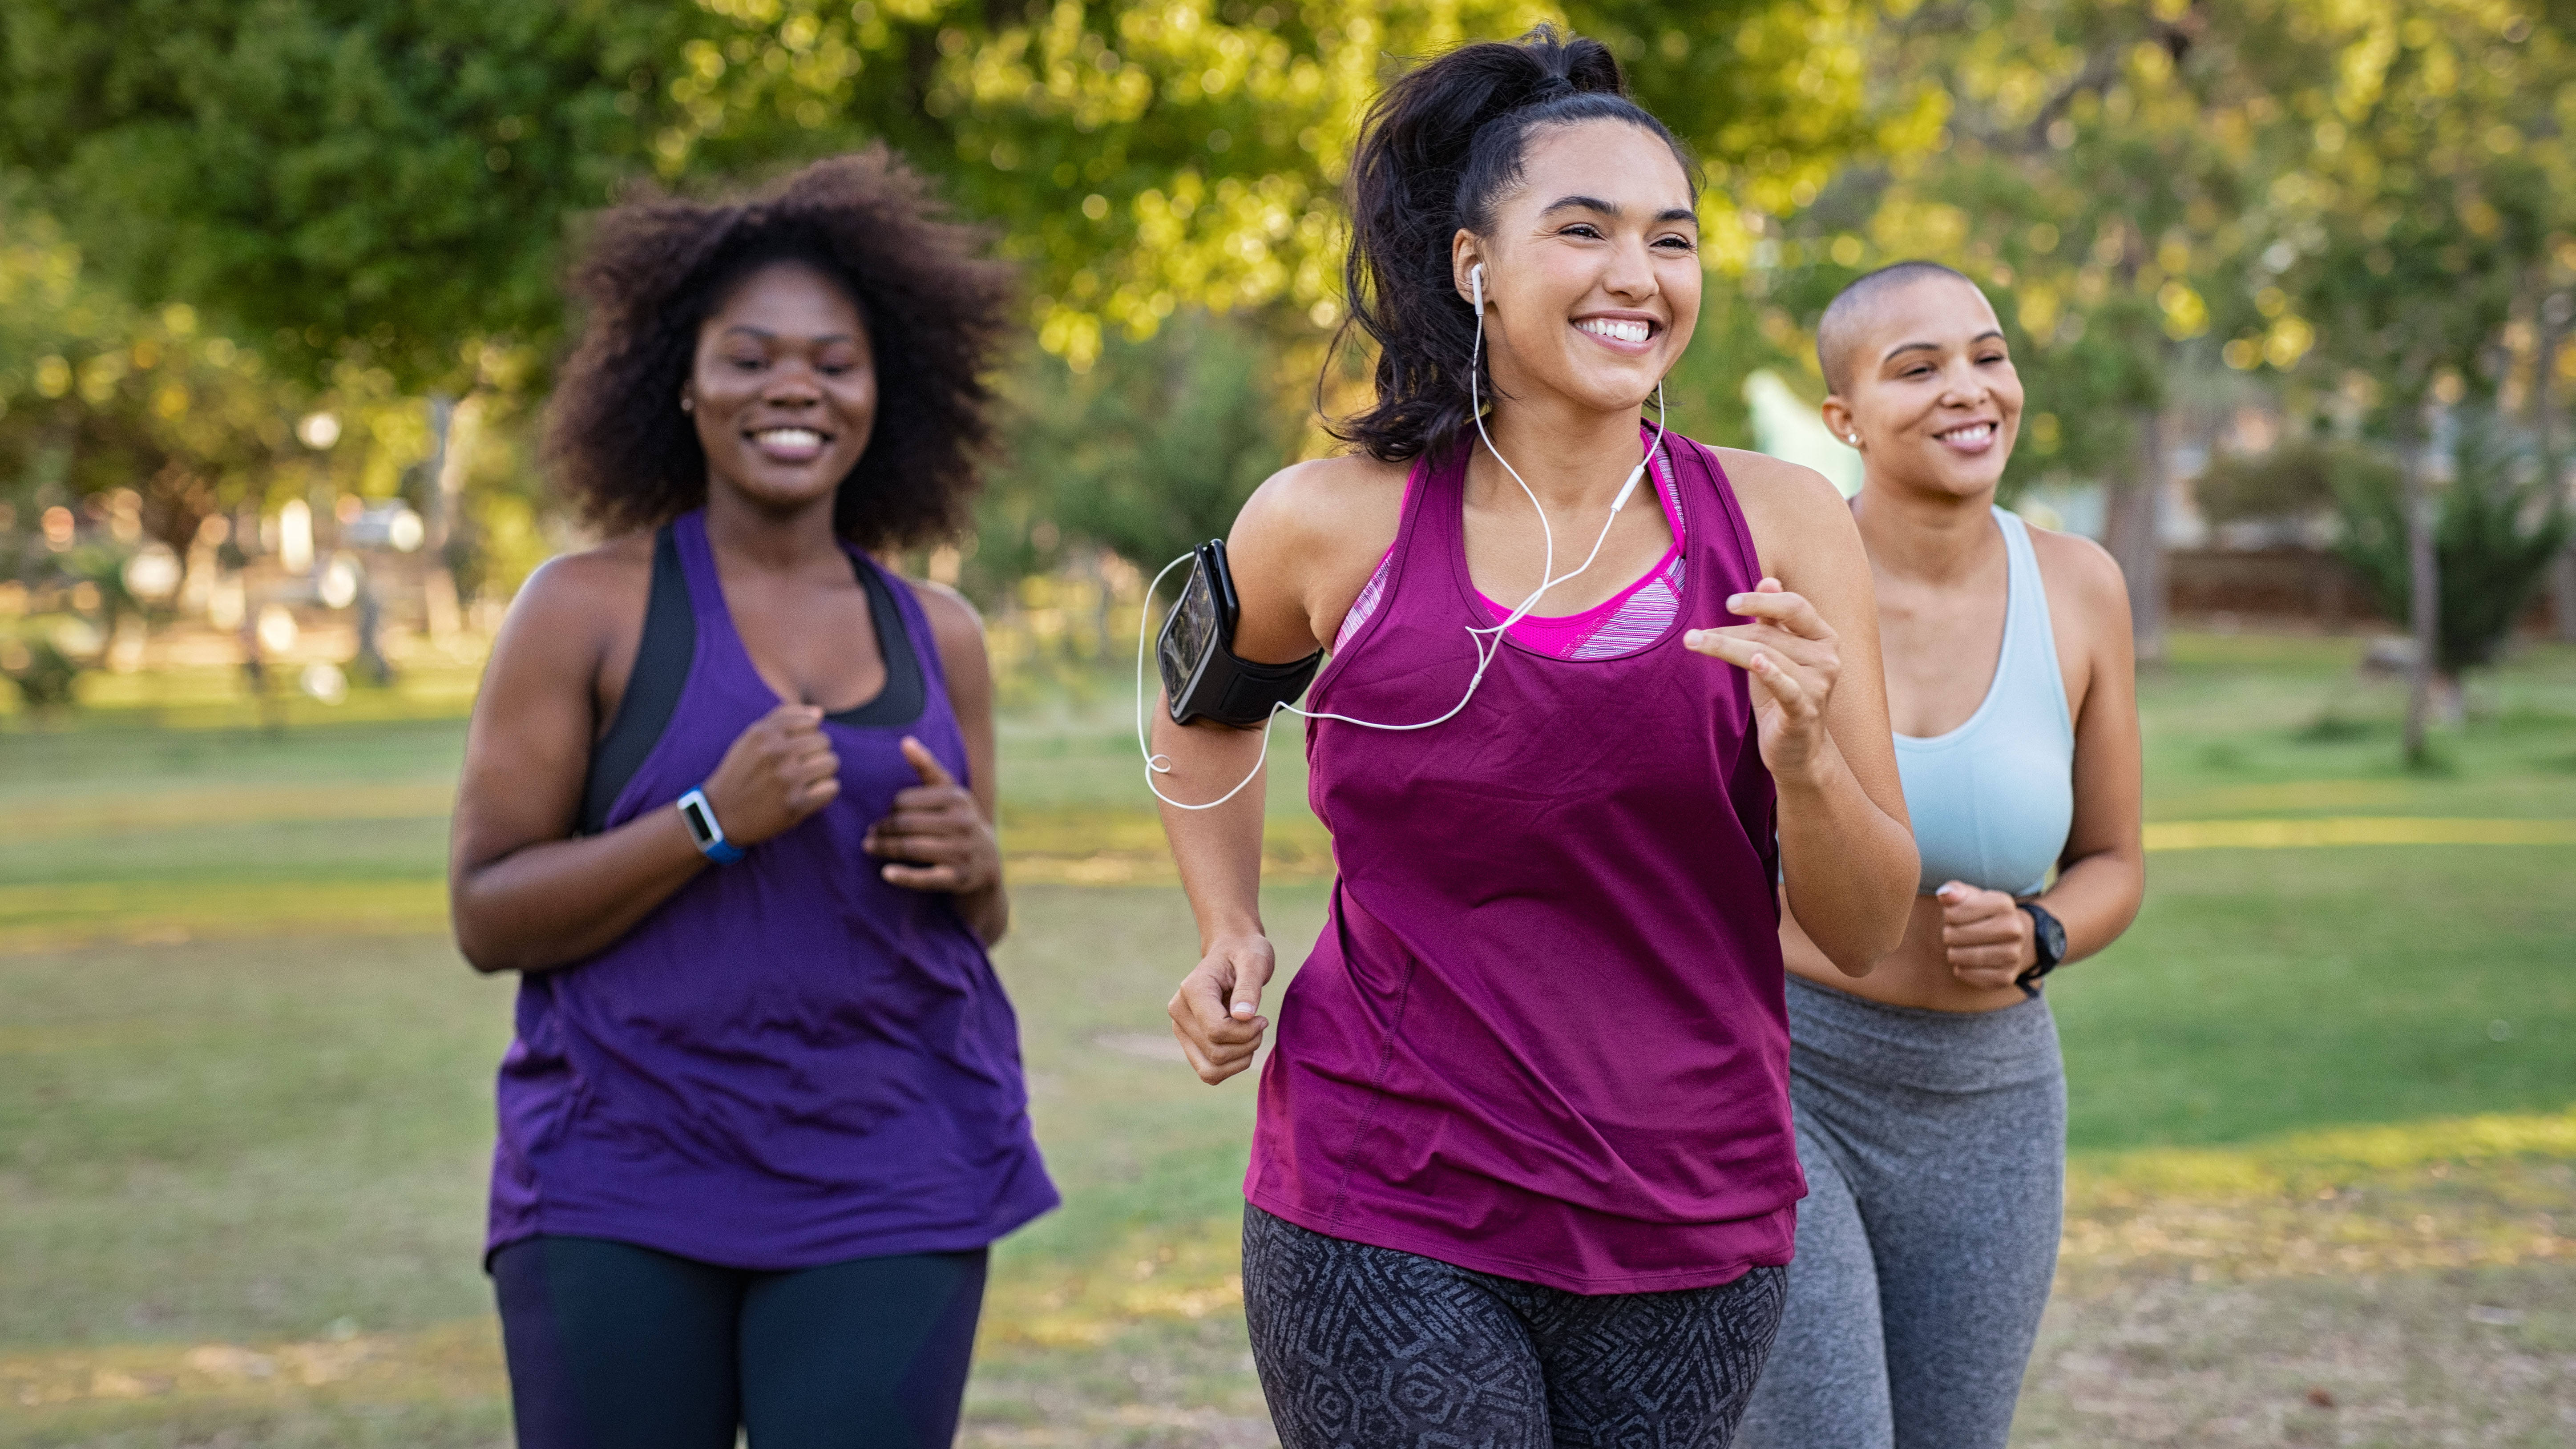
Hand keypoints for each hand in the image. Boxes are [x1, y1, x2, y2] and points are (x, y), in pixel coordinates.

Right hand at [700, 703, 839, 845]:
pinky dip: (825, 791)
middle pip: (824, 741)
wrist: (721, 814)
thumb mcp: (751, 738)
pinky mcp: (796, 804)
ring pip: (831, 762)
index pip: (811, 721)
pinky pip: (832, 787)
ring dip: (822, 771)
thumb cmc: (740, 772)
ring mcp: (787, 779)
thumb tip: (819, 713)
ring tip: (806, 779)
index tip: (795, 748)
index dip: (807, 735)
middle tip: (800, 766)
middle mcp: (776, 753)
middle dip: (816, 752)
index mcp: (764, 733)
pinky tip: (810, 794)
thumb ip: (782, 718)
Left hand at [863, 737, 1000, 893]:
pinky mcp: (959, 878)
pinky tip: (886, 873)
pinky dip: (903, 876)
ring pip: (911, 848)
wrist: (987, 862)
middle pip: (906, 824)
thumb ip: (927, 767)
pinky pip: (925, 878)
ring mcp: (962, 852)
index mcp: (957, 798)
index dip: (890, 808)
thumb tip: (905, 741)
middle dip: (882, 829)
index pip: (906, 800)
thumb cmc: (959, 821)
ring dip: (884, 848)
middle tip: (868, 834)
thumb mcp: (949, 792)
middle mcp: (962, 823)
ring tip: (869, 847)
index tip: (883, 815)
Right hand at [1167, 931, 1274, 1084]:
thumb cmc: (1246, 954)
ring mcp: (1181, 1029)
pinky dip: (1231, 1067)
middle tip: (1261, 1024)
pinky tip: (1243, 1045)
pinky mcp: (1189, 1042)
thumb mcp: (1255, 962)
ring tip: (1251, 1035)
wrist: (1232, 952)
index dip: (1246, 1033)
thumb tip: (1243, 1017)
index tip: (1262, 1018)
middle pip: (1215, 1053)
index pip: (1216, 1031)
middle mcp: (1179, 1012)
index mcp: (1192, 990)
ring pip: (1210, 1070)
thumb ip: (1249, 988)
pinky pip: (1209, 1073)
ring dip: (1239, 1060)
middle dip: (1247, 1045)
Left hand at [1684, 578, 1842, 784]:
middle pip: (1770, 634)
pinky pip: (1786, 687)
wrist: (1798, 751)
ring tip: (1694, 642)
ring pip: (1766, 656)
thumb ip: (1774, 621)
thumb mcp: (1777, 654)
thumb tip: (1768, 581)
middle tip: (1692, 635)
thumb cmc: (1782, 696)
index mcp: (1823, 637)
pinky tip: (1756, 662)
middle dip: (1729, 632)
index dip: (1761, 602)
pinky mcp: (1805, 711)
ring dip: (1725, 648)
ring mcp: (1819, 685)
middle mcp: (1827, 658)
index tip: (1728, 603)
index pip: (1794, 607)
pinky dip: (1771, 673)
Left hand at [1936, 881, 2035, 989]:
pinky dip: (1961, 969)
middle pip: (1954, 935)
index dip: (1949, 915)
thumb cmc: (1982, 915)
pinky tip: (1969, 962)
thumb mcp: (1971, 897)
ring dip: (1954, 952)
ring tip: (1962, 947)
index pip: (1954, 913)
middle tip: (1957, 933)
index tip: (1956, 916)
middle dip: (1949, 934)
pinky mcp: (2005, 977)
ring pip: (1959, 957)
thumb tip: (1944, 894)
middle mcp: (2013, 929)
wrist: (2011, 940)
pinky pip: (1966, 974)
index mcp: (2004, 904)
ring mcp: (2013, 955)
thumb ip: (1954, 891)